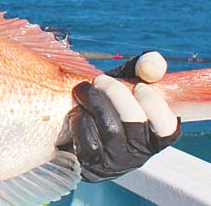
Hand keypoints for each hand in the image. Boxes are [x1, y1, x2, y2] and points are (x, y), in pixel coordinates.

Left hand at [62, 52, 181, 181]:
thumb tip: (152, 64)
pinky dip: (79, 121)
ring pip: (111, 130)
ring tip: (82, 91)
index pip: (168, 127)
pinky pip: (88, 143)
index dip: (154, 103)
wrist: (65, 125)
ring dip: (94, 104)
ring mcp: (115, 163)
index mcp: (153, 136)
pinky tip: (75, 113)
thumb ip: (142, 69)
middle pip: (134, 121)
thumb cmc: (105, 103)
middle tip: (101, 80)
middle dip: (116, 93)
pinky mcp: (91, 167)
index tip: (139, 86)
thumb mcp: (125, 82)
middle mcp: (138, 154)